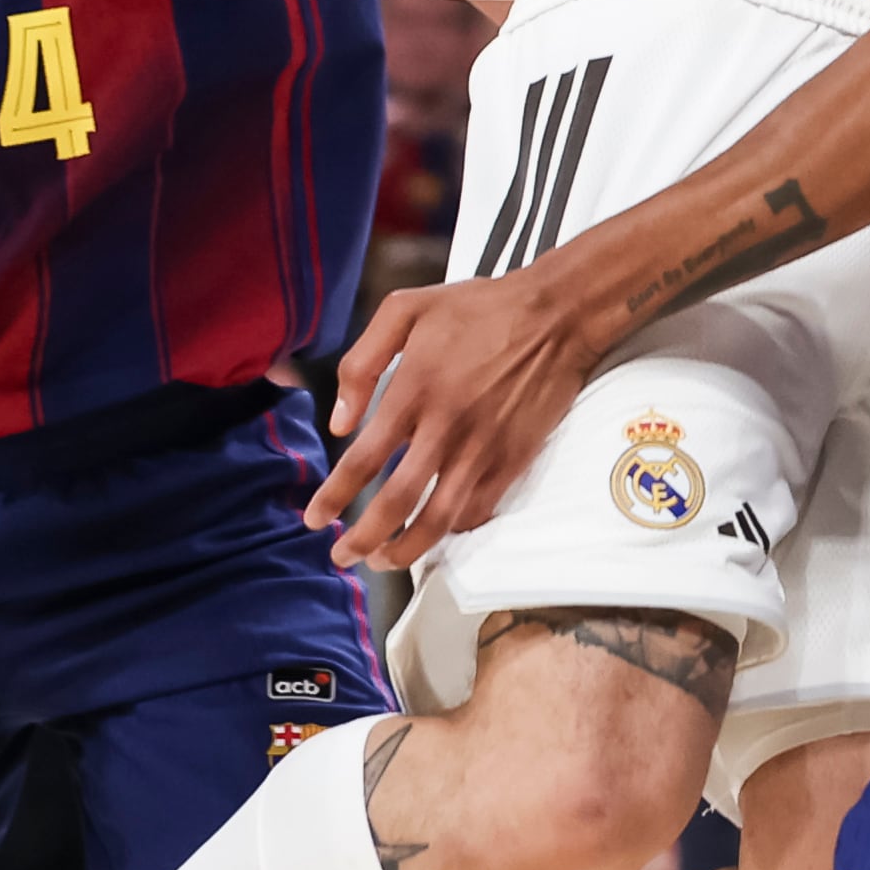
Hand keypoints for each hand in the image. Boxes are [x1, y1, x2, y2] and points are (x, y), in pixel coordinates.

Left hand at [301, 269, 599, 570]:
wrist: (554, 316)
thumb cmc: (476, 308)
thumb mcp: (405, 309)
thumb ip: (362, 362)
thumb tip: (340, 422)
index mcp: (414, 388)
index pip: (363, 459)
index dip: (334, 496)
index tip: (316, 518)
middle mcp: (446, 426)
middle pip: (397, 501)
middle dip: (363, 539)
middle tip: (342, 556)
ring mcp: (483, 448)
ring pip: (439, 518)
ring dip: (406, 550)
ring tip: (383, 561)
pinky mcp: (513, 460)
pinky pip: (478, 509)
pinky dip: (452, 531)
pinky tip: (433, 534)